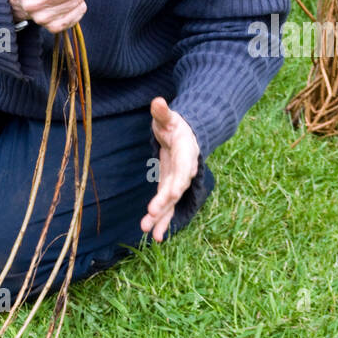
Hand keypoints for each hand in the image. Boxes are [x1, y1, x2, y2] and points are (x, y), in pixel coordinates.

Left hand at [141, 97, 199, 242]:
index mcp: (186, 154)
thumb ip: (162, 112)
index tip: (169, 195)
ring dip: (162, 218)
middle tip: (150, 216)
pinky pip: (167, 206)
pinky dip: (162, 220)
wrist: (187, 134)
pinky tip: (155, 235)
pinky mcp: (171, 188)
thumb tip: (158, 102)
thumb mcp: (168, 117)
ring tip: (152, 236)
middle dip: (164, 204)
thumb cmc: (175, 124)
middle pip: (175, 190)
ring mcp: (178, 181)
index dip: (176, 184)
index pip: (182, 171)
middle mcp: (185, 171)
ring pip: (172, 203)